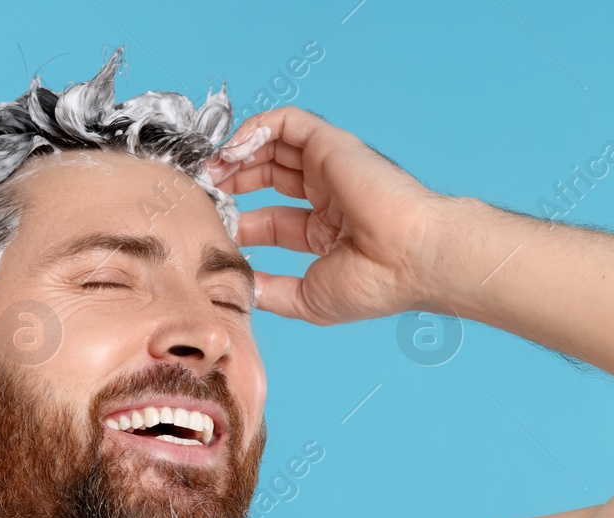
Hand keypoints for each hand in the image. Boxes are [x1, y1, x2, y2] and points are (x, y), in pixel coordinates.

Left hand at [206, 106, 455, 324]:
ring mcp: (330, 169)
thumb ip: (271, 291)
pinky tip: (233, 151)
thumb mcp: (308, 299)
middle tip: (202, 193)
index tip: (210, 229)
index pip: (269, 220)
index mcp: (326, 232)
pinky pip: (287, 122)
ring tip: (210, 170)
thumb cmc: (374, 284)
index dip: (238, 221)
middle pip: (266, 177)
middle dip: (231, 182)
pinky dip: (256, 128)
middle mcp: (328, 196)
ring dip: (236, 154)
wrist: (410, 258)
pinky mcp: (331, 145)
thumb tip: (240, 289)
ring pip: (273, 145)